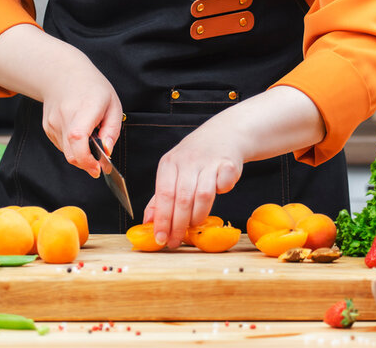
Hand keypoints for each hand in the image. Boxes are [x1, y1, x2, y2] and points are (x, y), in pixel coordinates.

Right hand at [40, 50, 122, 177]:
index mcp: (85, 108)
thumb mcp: (113, 105)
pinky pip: (62, 146)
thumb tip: (107, 151)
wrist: (62, 74)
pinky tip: (79, 132)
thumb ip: (112, 130)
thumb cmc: (92, 88)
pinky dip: (73, 146)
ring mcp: (53, 123)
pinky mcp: (48, 128)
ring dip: (81, 154)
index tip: (97, 168)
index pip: (78, 138)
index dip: (86, 159)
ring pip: (68, 152)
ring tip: (90, 136)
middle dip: (87, 164)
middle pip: (71, 153)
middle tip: (98, 163)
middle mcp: (65, 116)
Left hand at [143, 126, 243, 248]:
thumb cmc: (195, 159)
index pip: (163, 196)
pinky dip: (221, 193)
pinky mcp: (228, 164)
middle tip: (176, 241)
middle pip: (181, 199)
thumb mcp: (173, 172)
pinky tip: (218, 195)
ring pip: (202, 196)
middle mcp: (187, 161)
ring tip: (194, 225)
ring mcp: (208, 162)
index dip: (162, 219)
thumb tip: (148, 221)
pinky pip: (224, 185)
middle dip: (178, 225)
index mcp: (169, 164)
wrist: (224, 135)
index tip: (160, 238)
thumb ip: (160, 198)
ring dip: (197, 216)